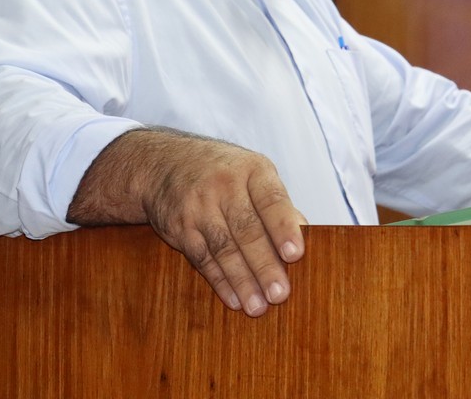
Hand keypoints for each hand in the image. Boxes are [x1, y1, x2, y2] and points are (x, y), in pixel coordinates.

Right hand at [67, 128, 306, 316]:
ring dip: (242, 281)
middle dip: (264, 265)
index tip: (295, 254)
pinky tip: (233, 299)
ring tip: (258, 307)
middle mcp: (225, 185)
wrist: (164, 162)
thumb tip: (306, 234)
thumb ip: (278, 205)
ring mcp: (199, 205)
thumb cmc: (223, 172)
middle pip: (247, 230)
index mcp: (252, 170)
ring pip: (224, 248)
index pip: (272, 200)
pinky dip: (219, 281)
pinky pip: (202, 258)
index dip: (283, 227)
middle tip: (279, 294)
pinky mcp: (179, 226)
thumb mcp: (253, 174)